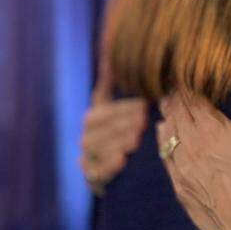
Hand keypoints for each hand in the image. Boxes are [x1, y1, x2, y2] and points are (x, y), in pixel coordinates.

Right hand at [80, 57, 146, 195]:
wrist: (125, 174)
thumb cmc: (130, 134)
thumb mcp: (129, 108)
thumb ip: (121, 83)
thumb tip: (120, 51)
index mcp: (97, 115)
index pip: (102, 105)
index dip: (120, 105)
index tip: (143, 104)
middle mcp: (88, 134)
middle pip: (96, 124)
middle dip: (120, 120)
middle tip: (143, 119)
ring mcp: (87, 156)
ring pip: (95, 146)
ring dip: (115, 141)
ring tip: (136, 138)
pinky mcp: (90, 177)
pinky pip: (93, 172)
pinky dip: (107, 166)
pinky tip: (122, 161)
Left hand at [156, 65, 230, 229]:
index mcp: (211, 129)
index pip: (189, 96)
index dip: (186, 82)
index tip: (184, 72)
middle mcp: (190, 146)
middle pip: (174, 113)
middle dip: (174, 97)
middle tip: (174, 85)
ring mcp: (181, 169)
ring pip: (166, 134)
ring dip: (167, 118)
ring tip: (167, 107)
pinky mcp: (180, 189)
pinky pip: (165, 159)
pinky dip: (163, 143)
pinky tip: (165, 138)